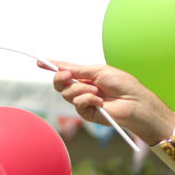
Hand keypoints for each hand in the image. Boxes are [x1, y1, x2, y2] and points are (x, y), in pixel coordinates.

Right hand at [44, 60, 174, 144]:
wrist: (135, 102)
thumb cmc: (123, 84)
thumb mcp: (99, 71)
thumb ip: (79, 71)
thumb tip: (62, 67)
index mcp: (86, 76)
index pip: (66, 71)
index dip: (52, 66)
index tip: (40, 62)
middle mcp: (83, 88)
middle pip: (59, 83)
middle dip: (60, 77)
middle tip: (68, 75)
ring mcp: (84, 101)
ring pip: (66, 94)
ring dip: (80, 90)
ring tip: (97, 91)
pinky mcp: (87, 113)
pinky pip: (77, 104)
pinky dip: (87, 99)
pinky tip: (99, 101)